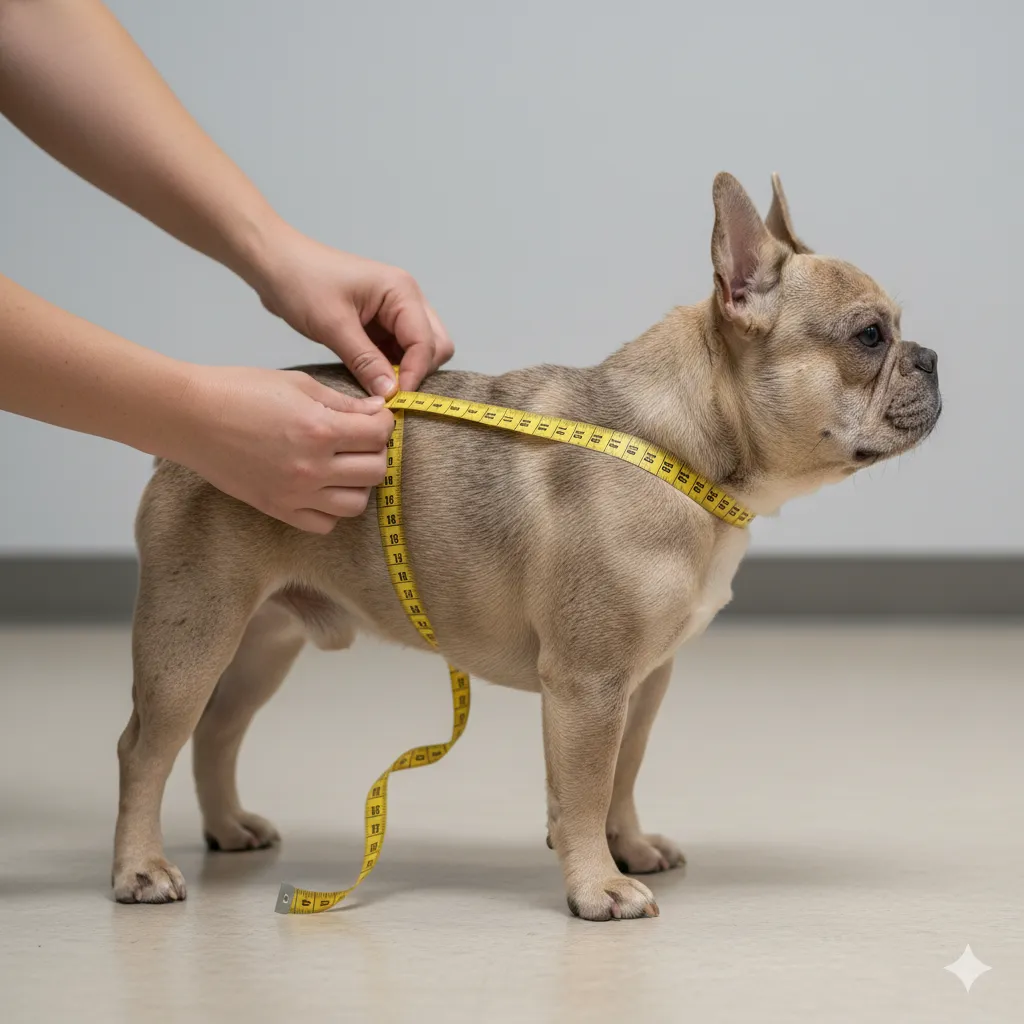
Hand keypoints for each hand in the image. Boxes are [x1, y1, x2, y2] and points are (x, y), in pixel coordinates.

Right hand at [172, 365, 393, 533]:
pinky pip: (324, 524)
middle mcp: (312, 467)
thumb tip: (377, 410)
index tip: (374, 417)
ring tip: (344, 466)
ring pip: (356, 504)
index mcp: (319, 429)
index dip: (383, 422)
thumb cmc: (239, 391)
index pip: (379, 435)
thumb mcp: (298, 384)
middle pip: (376, 471)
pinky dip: (331, 510)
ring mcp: (295, 493)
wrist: (189, 417)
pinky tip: (323, 488)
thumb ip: (343, 402)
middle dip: (376, 451)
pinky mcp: (278, 509)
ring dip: (359, 484)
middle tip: (361, 440)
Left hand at [252, 223, 453, 396]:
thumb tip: (391, 393)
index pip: (426, 343)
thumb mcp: (334, 326)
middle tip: (391, 391)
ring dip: (404, 370)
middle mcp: (406, 299)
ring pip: (420, 350)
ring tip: (378, 385)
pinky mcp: (381, 322)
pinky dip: (391, 367)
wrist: (275, 264)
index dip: (415, 374)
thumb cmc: (301, 282)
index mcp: (401, 291)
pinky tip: (371, 376)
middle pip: (435, 345)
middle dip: (418, 371)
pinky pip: (398, 351)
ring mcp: (395, 311)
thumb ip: (366, 362)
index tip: (395, 399)